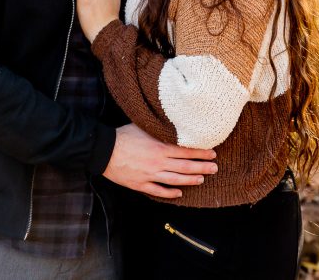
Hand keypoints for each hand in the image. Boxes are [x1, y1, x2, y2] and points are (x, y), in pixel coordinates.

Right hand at [102, 124, 217, 197]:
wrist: (104, 150)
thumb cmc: (123, 135)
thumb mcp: (144, 127)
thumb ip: (159, 128)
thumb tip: (172, 124)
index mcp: (160, 147)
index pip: (187, 151)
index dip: (201, 153)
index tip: (212, 154)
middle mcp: (158, 162)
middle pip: (185, 167)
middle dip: (202, 167)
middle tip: (215, 168)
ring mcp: (150, 175)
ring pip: (175, 180)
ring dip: (190, 180)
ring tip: (202, 179)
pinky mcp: (140, 184)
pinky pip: (158, 190)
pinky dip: (170, 193)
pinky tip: (179, 193)